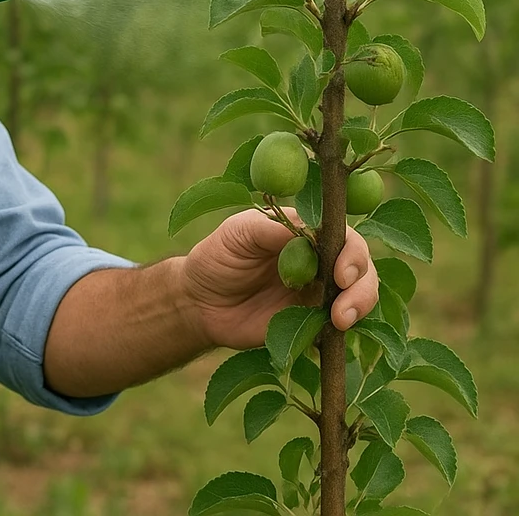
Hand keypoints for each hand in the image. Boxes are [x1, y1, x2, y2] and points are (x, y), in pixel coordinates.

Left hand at [181, 208, 378, 351]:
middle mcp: (318, 259)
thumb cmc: (217, 257)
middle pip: (359, 265)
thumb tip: (311, 229)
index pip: (341, 234)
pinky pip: (340, 326)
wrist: (200, 302)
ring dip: (359, 305)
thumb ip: (274, 229)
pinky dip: (345, 330)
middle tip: (345, 303)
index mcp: (303, 231)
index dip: (351, 251)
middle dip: (361, 283)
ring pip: (359, 294)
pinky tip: (332, 333)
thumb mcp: (239, 233)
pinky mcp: (313, 321)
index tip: (341, 272)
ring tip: (340, 321)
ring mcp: (318, 291)